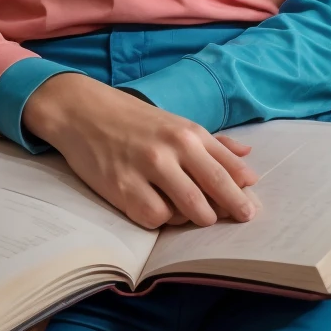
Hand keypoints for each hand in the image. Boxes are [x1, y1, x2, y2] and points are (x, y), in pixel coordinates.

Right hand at [22, 72, 257, 229]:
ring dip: (196, 218)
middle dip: (231, 210)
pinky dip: (161, 219)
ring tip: (192, 214)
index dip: (242, 192)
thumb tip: (248, 158)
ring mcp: (147, 169)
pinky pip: (156, 218)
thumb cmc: (131, 118)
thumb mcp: (175, 122)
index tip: (250, 209)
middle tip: (236, 219)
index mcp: (188, 132)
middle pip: (216, 190)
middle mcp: (172, 148)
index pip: (228, 168)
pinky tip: (156, 208)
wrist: (81, 111)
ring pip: (190, 210)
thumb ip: (213, 143)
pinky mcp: (123, 188)